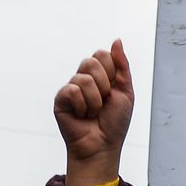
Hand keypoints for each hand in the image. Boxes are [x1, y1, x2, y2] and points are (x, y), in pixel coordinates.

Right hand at [55, 40, 134, 185]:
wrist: (102, 146)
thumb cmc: (114, 123)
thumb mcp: (126, 91)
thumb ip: (122, 66)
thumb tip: (117, 40)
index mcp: (100, 75)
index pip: (102, 54)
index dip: (111, 72)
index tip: (113, 90)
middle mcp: (84, 78)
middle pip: (91, 61)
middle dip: (104, 85)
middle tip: (103, 103)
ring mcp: (71, 88)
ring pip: (83, 79)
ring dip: (95, 101)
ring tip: (93, 113)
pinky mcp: (60, 100)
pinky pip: (72, 91)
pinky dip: (82, 106)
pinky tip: (81, 116)